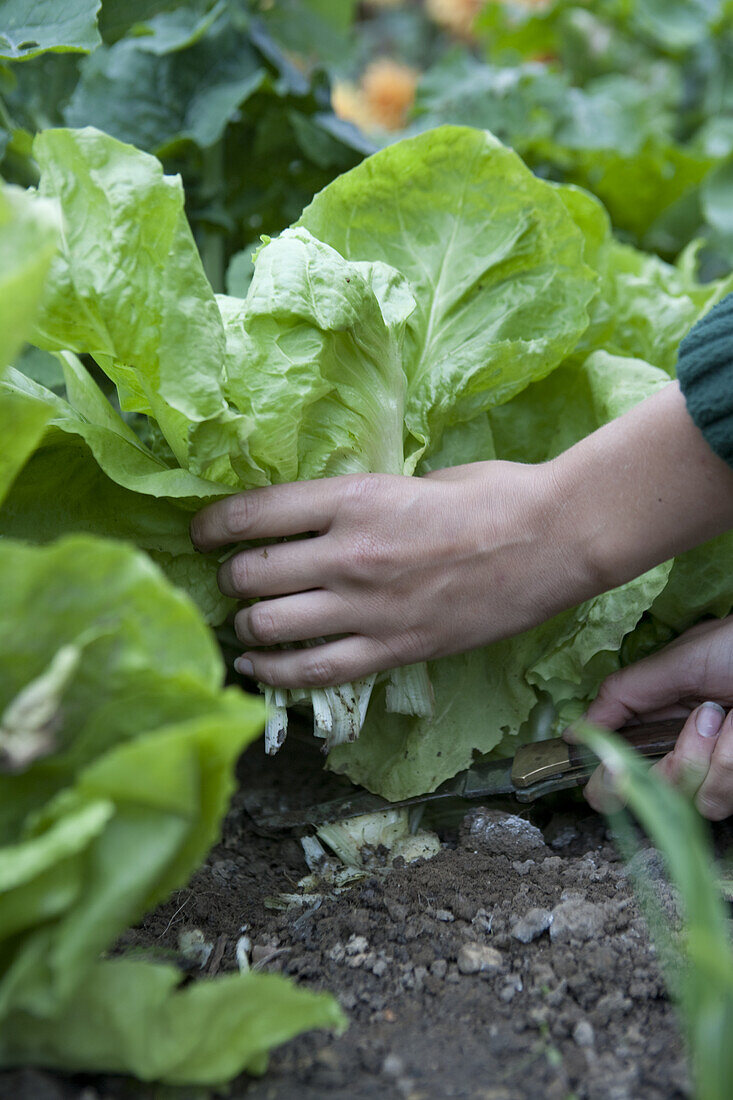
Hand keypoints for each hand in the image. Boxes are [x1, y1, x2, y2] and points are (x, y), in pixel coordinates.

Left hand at [190, 462, 592, 687]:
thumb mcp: (415, 477)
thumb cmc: (494, 495)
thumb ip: (362, 500)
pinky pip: (314, 672)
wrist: (554, 540)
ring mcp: (369, 608)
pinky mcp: (394, 649)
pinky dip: (275, 674)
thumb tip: (322, 516)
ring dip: (245, 627)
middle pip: (250, 574)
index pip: (252, 515)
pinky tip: (258, 670)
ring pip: (270, 626)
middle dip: (229, 580)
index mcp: (353, 498)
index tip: (201, 535)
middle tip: (232, 581)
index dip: (211, 527)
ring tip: (244, 624)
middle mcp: (349, 554)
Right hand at [566, 617, 732, 819]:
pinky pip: (722, 796)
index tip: (616, 772)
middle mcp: (680, 753)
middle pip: (651, 794)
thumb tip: (575, 734)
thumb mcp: (678, 660)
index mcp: (655, 723)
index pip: (613, 774)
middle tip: (706, 717)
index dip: (607, 782)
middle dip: (677, 758)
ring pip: (693, 800)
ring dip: (714, 755)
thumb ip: (625, 693)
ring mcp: (714, 772)